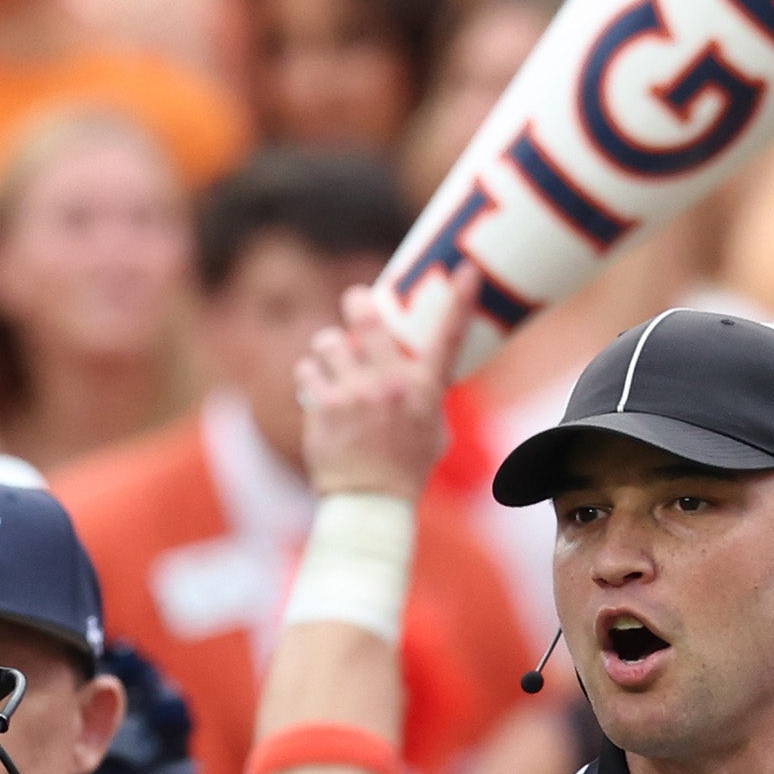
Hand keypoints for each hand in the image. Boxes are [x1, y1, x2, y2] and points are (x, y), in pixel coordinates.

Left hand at [296, 274, 471, 500]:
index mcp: (424, 390)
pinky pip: (308, 372)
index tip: (465, 271)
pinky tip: (319, 392)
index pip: (449, 338)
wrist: (370, 503)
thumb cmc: (406, 467)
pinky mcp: (322, 407)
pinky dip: (311, 378)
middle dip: (358, 302)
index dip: (460, 300)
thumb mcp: (432, 429)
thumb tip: (416, 369)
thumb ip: (423, 393)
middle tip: (356, 301)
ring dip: (330, 349)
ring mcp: (353, 394)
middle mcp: (389, 385)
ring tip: (333, 364)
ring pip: (329, 341)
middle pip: (368, 317)